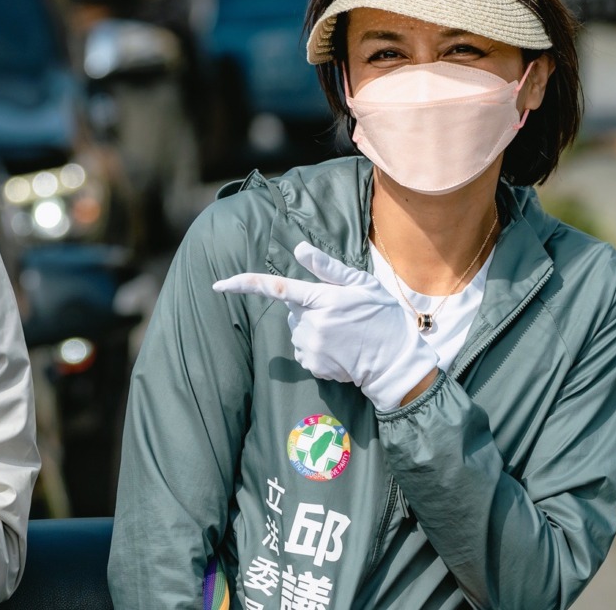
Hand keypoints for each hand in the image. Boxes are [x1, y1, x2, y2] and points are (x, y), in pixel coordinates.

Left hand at [212, 242, 439, 411]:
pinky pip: (305, 351)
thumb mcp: (361, 285)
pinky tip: (341, 350)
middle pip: (292, 310)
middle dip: (308, 309)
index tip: (218, 285)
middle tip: (340, 314)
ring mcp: (311, 347)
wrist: (397, 361)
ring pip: (297, 331)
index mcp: (321, 298)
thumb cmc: (382, 317)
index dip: (244, 284)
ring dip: (314, 330)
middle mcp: (311, 323)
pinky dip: (318, 349)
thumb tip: (299, 249)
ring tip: (344, 333)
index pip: (275, 288)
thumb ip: (327, 268)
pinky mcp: (313, 366)